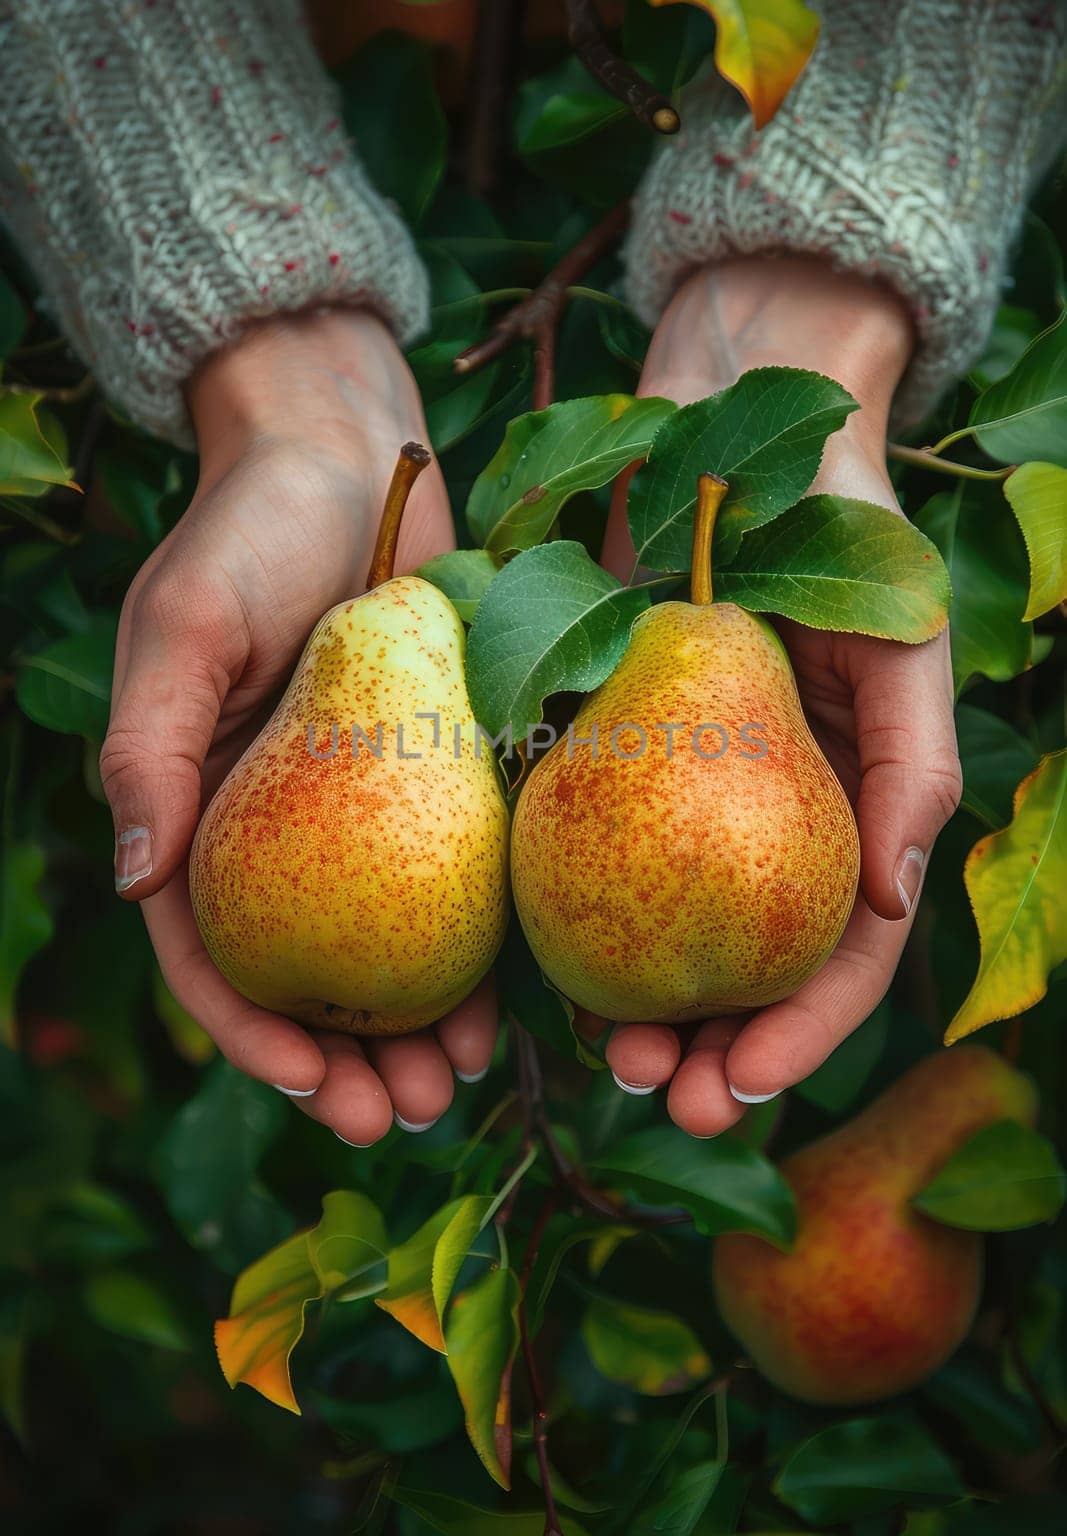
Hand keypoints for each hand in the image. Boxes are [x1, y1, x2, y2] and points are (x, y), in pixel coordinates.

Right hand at [100, 309, 496, 1143]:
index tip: (307, 1082)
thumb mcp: (183, 626)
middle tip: (393, 1117)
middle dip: (340, 1061)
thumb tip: (131, 879)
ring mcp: (365, 816)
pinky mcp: (441, 784)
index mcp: (204, 810)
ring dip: (412, 1032)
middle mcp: (280, 831)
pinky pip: (459, 887)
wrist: (352, 455)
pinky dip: (478, 954)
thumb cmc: (251, 528)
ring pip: (386, 954)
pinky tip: (509, 1010)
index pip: (208, 948)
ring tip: (452, 1087)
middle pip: (304, 975)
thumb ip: (150, 748)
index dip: (248, 1029)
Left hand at [598, 258, 961, 1135]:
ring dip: (638, 1010)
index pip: (840, 952)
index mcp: (844, 808)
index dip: (804, 1035)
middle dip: (713, 1052)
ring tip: (604, 1062)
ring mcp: (677, 792)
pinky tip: (540, 972)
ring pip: (659, 933)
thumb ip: (912, 768)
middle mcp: (762, 819)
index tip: (745, 1089)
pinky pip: (582, 849)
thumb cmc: (834, 521)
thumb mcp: (898, 641)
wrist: (723, 418)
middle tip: (662, 1100)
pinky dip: (569, 917)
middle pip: (744, 968)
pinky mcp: (597, 748)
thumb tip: (892, 905)